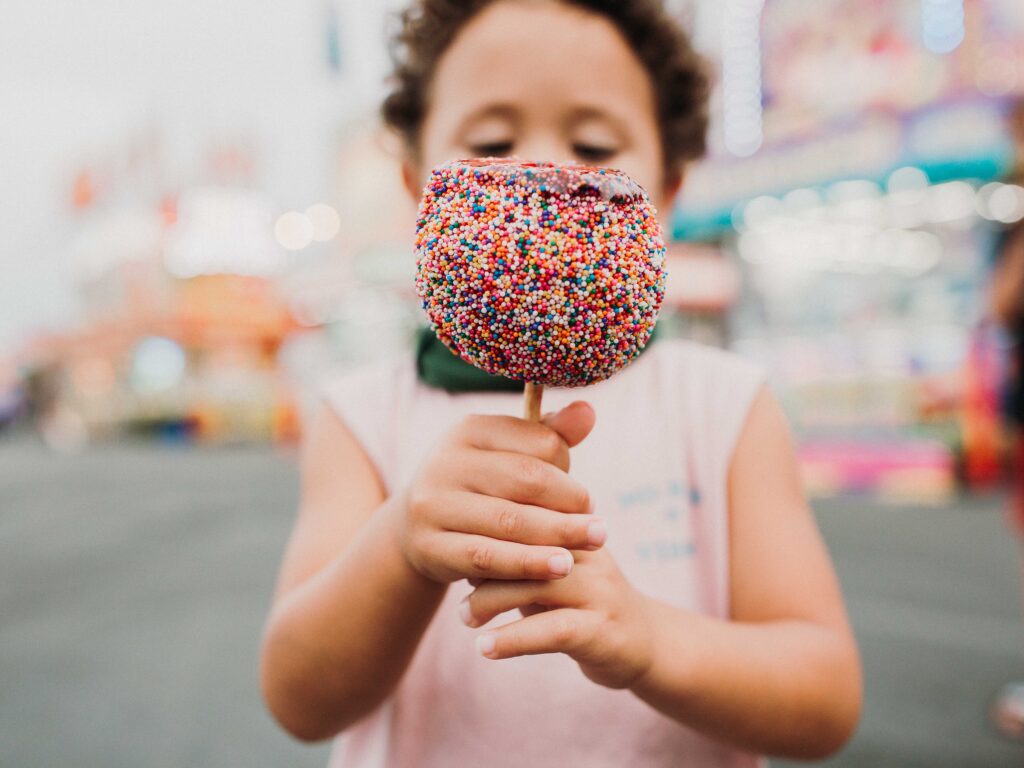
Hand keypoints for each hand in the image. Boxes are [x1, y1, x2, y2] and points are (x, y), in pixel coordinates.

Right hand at [397, 402, 605, 583]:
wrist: (417, 531)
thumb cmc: (481, 488)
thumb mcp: (510, 457)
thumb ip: (550, 437)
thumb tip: (588, 412)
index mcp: (470, 429)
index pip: (538, 443)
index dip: (569, 469)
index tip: (585, 498)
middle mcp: (446, 461)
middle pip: (527, 481)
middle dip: (571, 505)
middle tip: (601, 528)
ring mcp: (432, 504)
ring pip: (510, 522)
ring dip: (558, 536)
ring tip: (593, 545)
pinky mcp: (429, 546)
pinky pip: (488, 558)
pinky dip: (528, 565)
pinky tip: (561, 569)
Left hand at [459, 546, 655, 689]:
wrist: (646, 643)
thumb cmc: (584, 602)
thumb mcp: (556, 571)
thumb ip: (520, 555)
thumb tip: (461, 548)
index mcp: (578, 532)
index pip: (529, 515)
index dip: (488, 527)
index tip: (456, 543)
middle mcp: (592, 555)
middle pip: (530, 544)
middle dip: (485, 563)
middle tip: (453, 585)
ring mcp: (601, 592)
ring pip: (538, 583)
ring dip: (491, 601)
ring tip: (464, 618)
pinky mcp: (604, 632)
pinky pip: (553, 630)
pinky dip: (514, 639)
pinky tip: (486, 648)